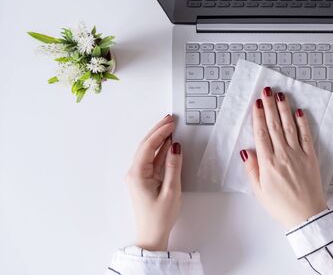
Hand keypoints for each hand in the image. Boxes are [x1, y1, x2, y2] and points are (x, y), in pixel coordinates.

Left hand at [126, 115, 181, 250]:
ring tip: (170, 127)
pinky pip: (152, 160)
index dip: (160, 132)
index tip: (171, 123)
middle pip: (146, 145)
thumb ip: (173, 167)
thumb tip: (175, 147)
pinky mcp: (145, 180)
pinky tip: (168, 144)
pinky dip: (160, 150)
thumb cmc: (159, 218)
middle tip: (170, 119)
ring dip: (159, 139)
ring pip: (149, 151)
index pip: (148, 146)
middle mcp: (135, 173)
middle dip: (158, 130)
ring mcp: (139, 176)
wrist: (151, 236)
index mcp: (137, 174)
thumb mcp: (171, 191)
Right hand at [240, 87, 326, 228]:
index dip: (258, 117)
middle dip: (270, 106)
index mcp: (268, 163)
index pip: (261, 134)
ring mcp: (298, 155)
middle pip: (274, 126)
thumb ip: (252, 169)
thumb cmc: (282, 206)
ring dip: (284, 110)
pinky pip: (306, 136)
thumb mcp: (259, 191)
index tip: (257, 104)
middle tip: (267, 92)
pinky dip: (303, 123)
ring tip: (281, 96)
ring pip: (289, 127)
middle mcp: (283, 155)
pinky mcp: (311, 158)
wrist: (307, 216)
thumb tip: (246, 151)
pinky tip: (299, 112)